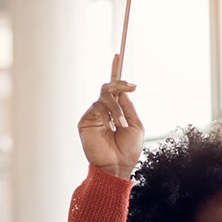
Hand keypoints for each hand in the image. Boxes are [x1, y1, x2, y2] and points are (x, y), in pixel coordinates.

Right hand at [77, 56, 143, 179]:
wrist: (117, 166)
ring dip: (116, 109)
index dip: (115, 72)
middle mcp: (105, 110)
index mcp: (117, 111)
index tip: (118, 55)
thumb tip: (122, 91)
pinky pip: (96, 108)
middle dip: (120, 85)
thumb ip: (128, 107)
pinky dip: (107, 117)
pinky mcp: (86, 121)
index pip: (115, 88)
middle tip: (131, 86)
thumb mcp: (135, 124)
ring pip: (104, 97)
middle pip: (109, 87)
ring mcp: (94, 115)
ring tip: (121, 125)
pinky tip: (111, 128)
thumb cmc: (128, 150)